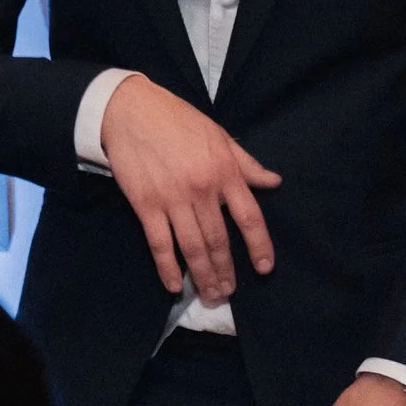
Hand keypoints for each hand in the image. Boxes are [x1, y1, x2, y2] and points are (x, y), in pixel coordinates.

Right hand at [100, 75, 280, 305]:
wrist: (131, 110)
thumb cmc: (178, 121)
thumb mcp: (219, 136)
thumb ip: (247, 164)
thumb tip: (274, 182)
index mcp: (225, 172)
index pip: (250, 217)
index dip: (260, 245)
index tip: (265, 268)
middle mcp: (202, 190)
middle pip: (219, 240)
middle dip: (226, 270)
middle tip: (228, 292)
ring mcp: (172, 199)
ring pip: (192, 247)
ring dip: (202, 275)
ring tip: (211, 295)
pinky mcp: (145, 204)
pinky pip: (159, 243)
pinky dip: (167, 267)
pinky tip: (175, 285)